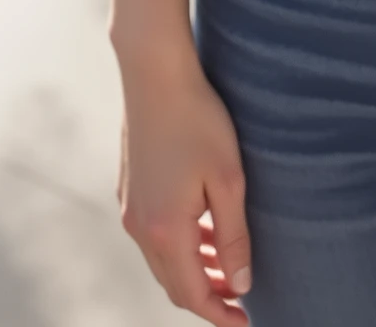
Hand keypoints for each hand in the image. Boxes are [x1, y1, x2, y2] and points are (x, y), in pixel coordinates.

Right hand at [116, 50, 252, 322]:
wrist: (155, 73)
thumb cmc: (198, 119)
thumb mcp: (228, 179)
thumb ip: (234, 236)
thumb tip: (242, 283)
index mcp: (164, 230)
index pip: (192, 294)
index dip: (219, 313)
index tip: (245, 323)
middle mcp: (140, 226)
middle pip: (174, 282)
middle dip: (208, 294)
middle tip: (241, 297)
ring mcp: (130, 207)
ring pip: (163, 259)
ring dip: (194, 269)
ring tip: (228, 267)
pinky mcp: (130, 188)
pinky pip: (154, 234)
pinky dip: (180, 245)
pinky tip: (203, 230)